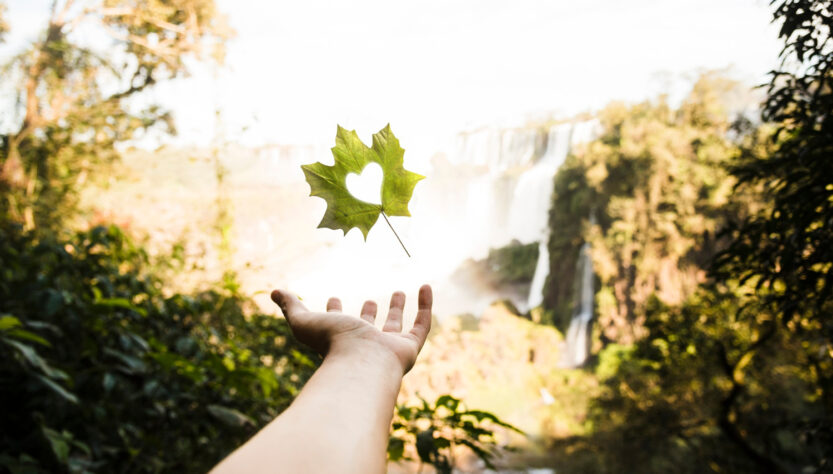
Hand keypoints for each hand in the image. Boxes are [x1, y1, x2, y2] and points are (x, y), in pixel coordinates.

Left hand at [270, 285, 432, 373]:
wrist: (361, 362)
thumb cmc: (331, 344)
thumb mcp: (304, 321)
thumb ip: (291, 307)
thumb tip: (274, 291)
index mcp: (339, 341)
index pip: (335, 326)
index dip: (333, 312)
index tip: (332, 296)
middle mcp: (364, 346)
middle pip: (368, 329)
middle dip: (369, 314)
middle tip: (371, 299)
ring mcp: (388, 348)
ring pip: (394, 328)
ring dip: (397, 310)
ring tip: (398, 290)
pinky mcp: (409, 348)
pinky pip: (422, 325)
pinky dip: (426, 306)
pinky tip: (426, 286)